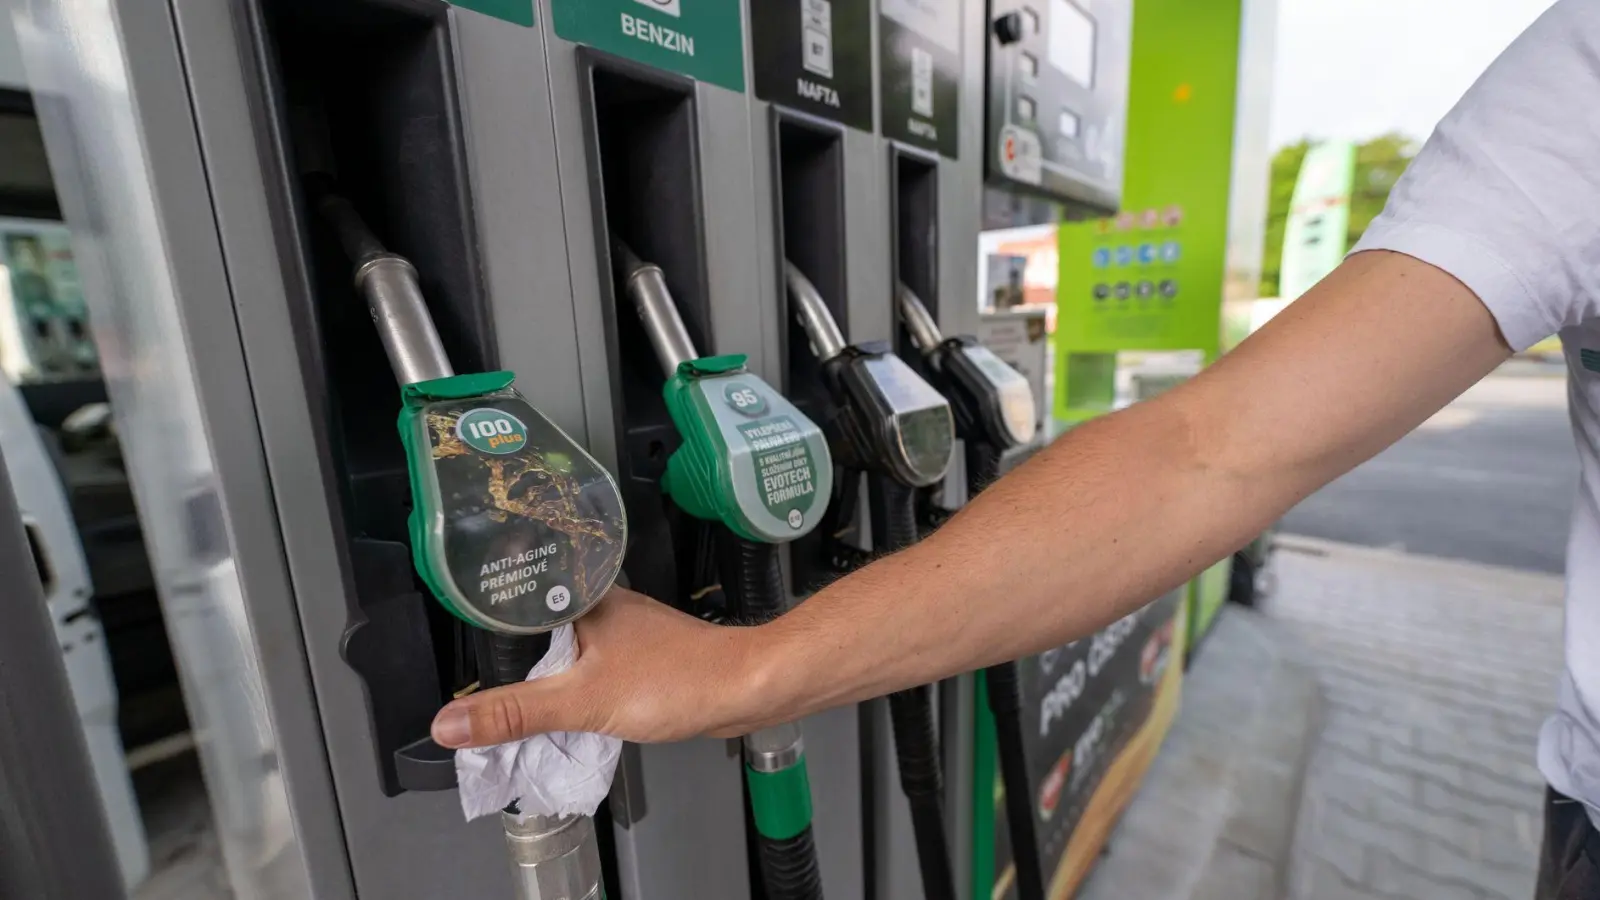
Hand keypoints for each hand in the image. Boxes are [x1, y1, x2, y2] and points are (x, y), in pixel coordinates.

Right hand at [430, 587, 767, 747]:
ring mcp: (625, 630)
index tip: (451, 651)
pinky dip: (574, 686)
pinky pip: (593, 667)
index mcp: (582, 597)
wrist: (746, 690)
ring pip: (567, 649)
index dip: (481, 625)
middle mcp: (602, 605)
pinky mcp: (644, 655)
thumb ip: (515, 712)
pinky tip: (563, 706)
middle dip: (508, 657)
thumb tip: (446, 723)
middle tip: (468, 687)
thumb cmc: (676, 681)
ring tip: (505, 699)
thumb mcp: (582, 701)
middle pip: (537, 627)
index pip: (515, 599)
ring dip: (543, 674)